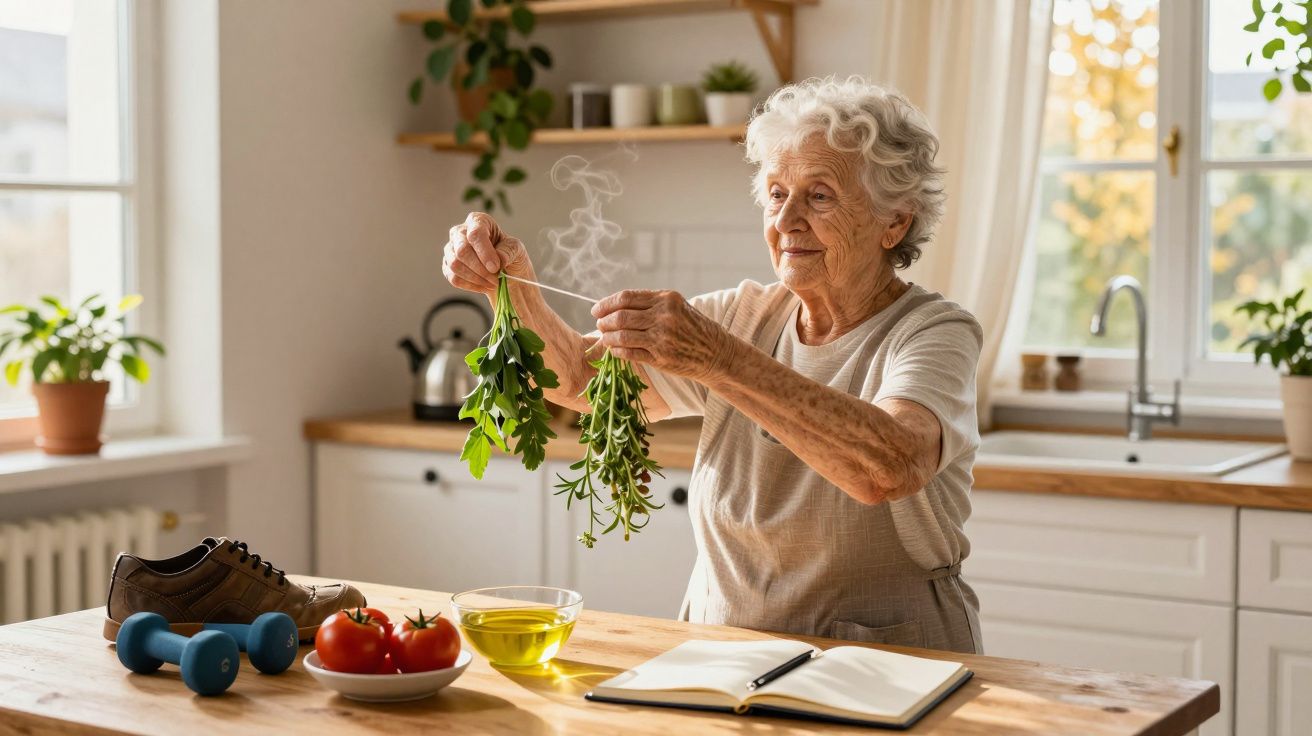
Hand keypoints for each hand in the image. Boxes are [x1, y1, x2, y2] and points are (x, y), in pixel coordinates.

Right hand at [442, 212, 532, 294]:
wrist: (504, 270)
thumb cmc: (509, 254)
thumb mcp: (516, 249)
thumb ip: (509, 251)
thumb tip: (499, 260)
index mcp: (478, 221)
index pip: (476, 234)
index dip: (485, 252)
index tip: (496, 267)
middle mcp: (459, 232)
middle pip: (462, 250)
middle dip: (480, 269)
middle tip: (496, 279)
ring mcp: (451, 249)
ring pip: (455, 265)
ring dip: (476, 278)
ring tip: (492, 283)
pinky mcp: (447, 265)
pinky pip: (453, 278)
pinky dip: (470, 285)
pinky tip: (484, 286)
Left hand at [592, 290, 736, 381]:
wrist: (716, 353)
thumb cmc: (694, 328)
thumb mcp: (677, 307)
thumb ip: (650, 304)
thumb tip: (616, 307)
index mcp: (666, 299)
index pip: (626, 297)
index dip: (607, 303)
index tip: (597, 310)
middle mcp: (664, 316)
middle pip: (621, 316)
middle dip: (604, 322)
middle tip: (599, 325)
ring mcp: (662, 337)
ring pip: (622, 335)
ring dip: (608, 337)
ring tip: (605, 338)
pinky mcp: (661, 357)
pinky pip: (630, 353)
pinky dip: (618, 351)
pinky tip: (615, 350)